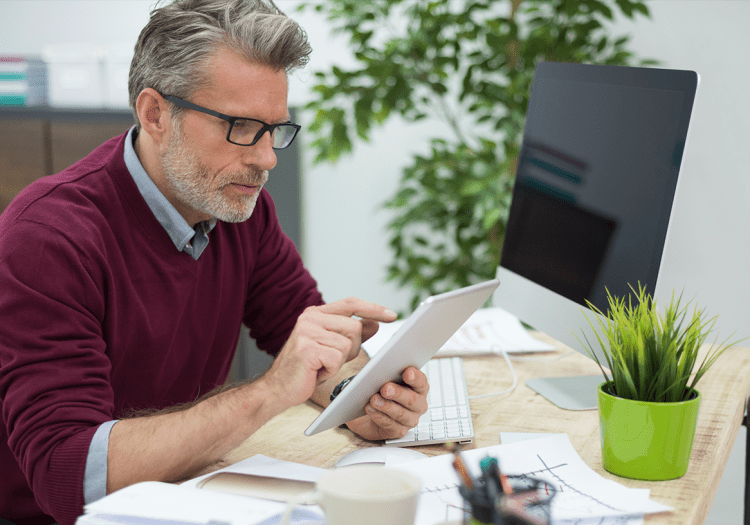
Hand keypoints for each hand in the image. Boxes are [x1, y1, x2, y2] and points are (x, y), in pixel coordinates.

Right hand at [261, 297, 396, 407]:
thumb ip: (352, 335)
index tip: (392, 315)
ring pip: (347, 344)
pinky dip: (330, 370)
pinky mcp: (307, 348)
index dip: (372, 309)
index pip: (351, 303)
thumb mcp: (333, 348)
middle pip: (354, 327)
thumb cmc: (306, 369)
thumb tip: (375, 323)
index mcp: (316, 314)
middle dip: (352, 348)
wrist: (277, 389)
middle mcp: (310, 318)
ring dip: (339, 361)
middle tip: (332, 360)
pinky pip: (337, 358)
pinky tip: (316, 372)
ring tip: (321, 366)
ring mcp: (307, 331)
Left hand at [346, 366, 428, 440]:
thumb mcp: (385, 379)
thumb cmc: (381, 391)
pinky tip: (371, 409)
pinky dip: (379, 416)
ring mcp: (410, 419)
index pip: (421, 381)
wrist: (370, 412)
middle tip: (386, 388)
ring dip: (386, 406)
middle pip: (412, 399)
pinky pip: (390, 425)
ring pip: (400, 413)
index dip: (415, 377)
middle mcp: (418, 404)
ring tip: (374, 399)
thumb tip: (382, 369)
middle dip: (398, 393)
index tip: (407, 372)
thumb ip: (388, 373)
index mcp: (419, 388)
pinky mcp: (399, 431)